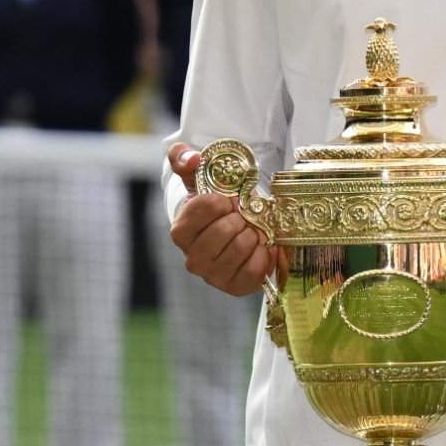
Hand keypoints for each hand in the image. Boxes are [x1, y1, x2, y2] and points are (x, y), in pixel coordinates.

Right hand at [160, 142, 271, 295]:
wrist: (230, 230)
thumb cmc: (213, 206)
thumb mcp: (196, 178)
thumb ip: (184, 159)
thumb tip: (192, 158)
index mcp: (180, 231)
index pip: (204, 208)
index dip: (222, 199)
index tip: (227, 200)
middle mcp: (192, 259)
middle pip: (226, 230)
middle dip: (241, 217)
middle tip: (244, 215)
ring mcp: (213, 276)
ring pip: (242, 247)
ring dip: (254, 233)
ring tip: (252, 230)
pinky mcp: (235, 287)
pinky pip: (256, 270)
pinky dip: (265, 254)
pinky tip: (262, 246)